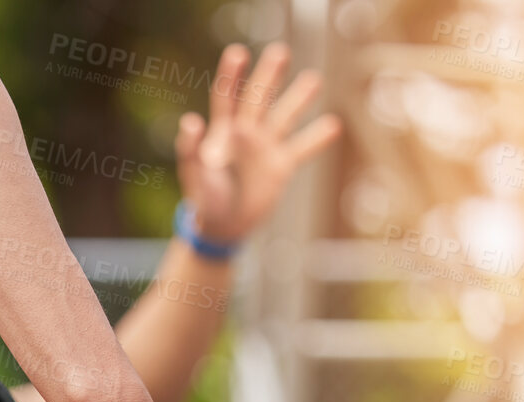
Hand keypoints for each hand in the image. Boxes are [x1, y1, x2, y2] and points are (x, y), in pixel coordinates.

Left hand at [175, 43, 340, 245]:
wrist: (223, 227)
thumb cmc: (204, 200)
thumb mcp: (194, 175)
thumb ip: (190, 150)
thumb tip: (189, 121)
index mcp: (222, 133)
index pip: (227, 97)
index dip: (231, 76)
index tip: (237, 53)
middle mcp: (246, 134)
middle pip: (258, 99)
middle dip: (268, 76)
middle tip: (280, 52)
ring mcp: (265, 148)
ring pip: (284, 117)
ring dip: (298, 99)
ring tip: (314, 79)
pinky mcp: (281, 166)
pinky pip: (302, 148)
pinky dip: (316, 138)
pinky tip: (334, 124)